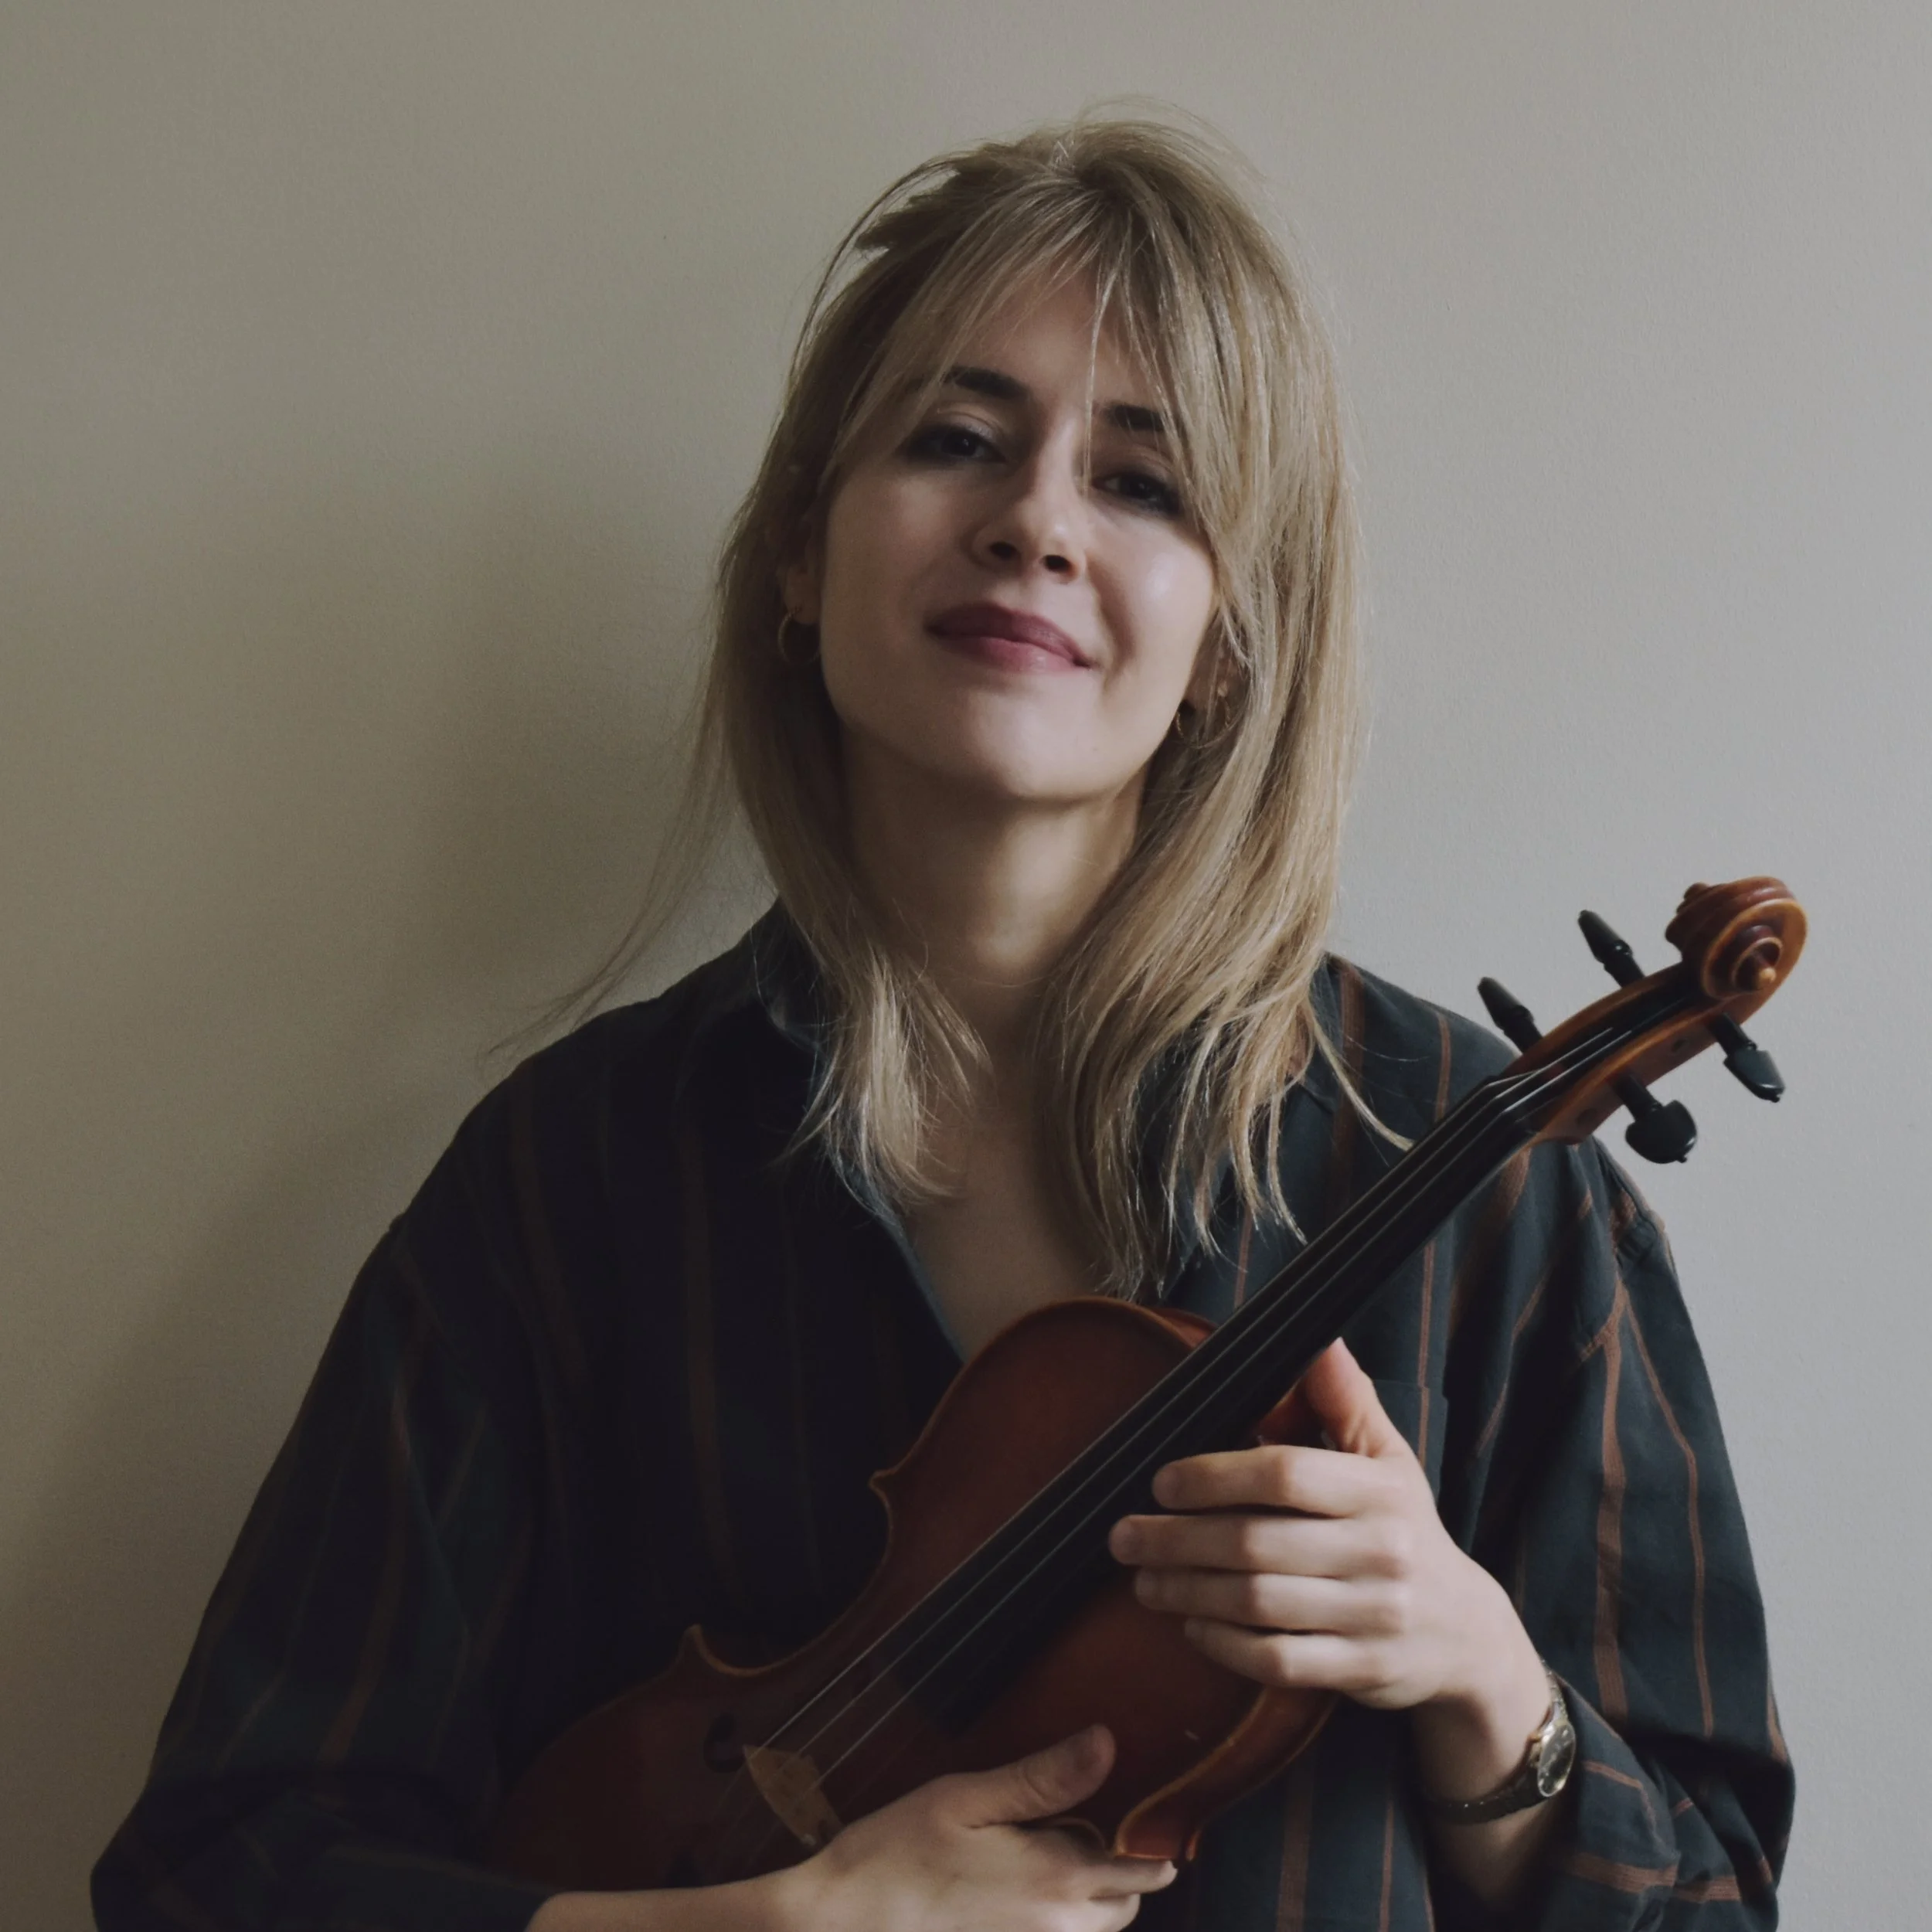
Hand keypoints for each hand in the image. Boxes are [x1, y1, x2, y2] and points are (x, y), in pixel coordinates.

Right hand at [776, 1724, 1175, 1931]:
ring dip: (1088, 1904)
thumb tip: (1107, 1743)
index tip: (1158, 1827)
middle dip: (1120, 1876)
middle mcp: (1054, 1929)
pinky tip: (1014, 1897)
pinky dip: (1052, 1924)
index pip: (1138, 1872)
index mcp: (1054, 1878)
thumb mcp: (966, 1797)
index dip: (1153, 1848)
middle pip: (1122, 1910)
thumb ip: (1043, 1777)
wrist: (841, 1924)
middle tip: (1086, 1833)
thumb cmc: (896, 1853)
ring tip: (1049, 1862)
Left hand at [1106, 1340, 1548, 1793]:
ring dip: (1187, 1590)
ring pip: (1258, 1604)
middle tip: (1124, 1535)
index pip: (1286, 1473)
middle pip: (1256, 1542)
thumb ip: (1347, 1401)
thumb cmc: (1404, 1531)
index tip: (1161, 1481)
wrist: (1466, 1635)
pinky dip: (1224, 1644)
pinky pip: (1277, 1661)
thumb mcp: (1389, 1461)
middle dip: (1177, 1538)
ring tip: (1143, 1578)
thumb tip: (1318, 1338)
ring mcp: (1373, 1617)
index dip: (1214, 1474)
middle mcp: (1381, 1553)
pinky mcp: (1361, 1670)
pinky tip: (1191, 1623)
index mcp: (1380, 1493)